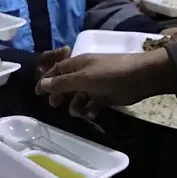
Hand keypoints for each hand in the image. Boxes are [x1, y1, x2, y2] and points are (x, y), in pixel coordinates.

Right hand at [36, 50, 173, 117]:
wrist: (140, 77)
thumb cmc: (110, 73)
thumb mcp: (83, 78)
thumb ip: (62, 82)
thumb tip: (42, 84)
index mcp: (78, 64)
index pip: (57, 70)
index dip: (47, 80)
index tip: (37, 93)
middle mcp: (85, 74)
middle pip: (66, 85)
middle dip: (60, 95)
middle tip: (56, 105)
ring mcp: (96, 85)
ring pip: (78, 96)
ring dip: (75, 105)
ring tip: (78, 111)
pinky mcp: (106, 96)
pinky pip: (92, 104)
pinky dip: (90, 109)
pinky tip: (91, 113)